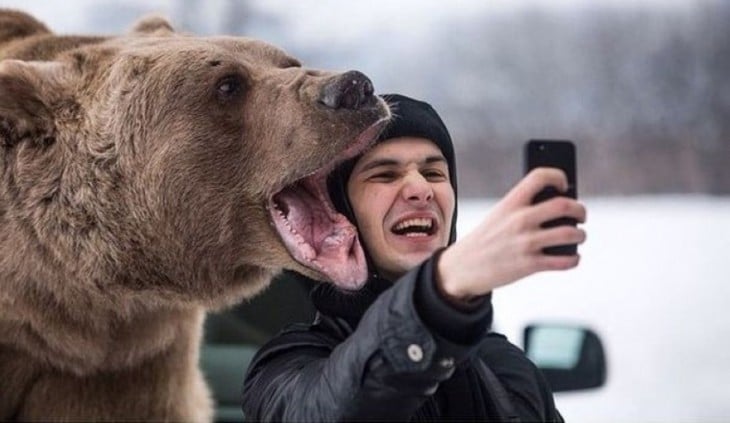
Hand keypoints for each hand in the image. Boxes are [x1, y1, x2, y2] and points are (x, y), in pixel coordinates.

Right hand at [436, 167, 586, 300]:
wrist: (462, 267)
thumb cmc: (485, 239)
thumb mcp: (499, 216)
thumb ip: (524, 209)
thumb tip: (562, 209)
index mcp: (510, 202)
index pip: (540, 177)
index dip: (558, 176)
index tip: (564, 185)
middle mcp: (519, 219)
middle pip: (564, 205)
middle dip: (580, 210)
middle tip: (581, 215)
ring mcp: (525, 243)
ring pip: (570, 233)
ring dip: (580, 235)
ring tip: (578, 236)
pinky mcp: (529, 265)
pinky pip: (565, 261)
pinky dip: (574, 259)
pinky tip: (572, 257)